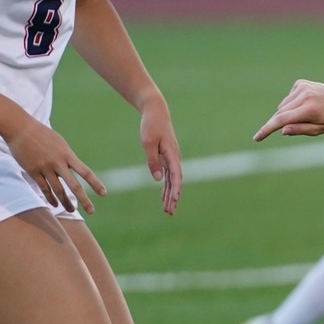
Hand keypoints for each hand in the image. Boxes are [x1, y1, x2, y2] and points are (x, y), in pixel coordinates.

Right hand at [7, 121, 104, 214]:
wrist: (20, 128)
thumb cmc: (42, 134)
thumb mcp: (60, 143)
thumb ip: (67, 157)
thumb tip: (72, 168)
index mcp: (67, 155)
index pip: (86, 172)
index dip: (96, 184)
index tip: (103, 193)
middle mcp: (58, 163)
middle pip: (74, 186)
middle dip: (84, 200)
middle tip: (91, 211)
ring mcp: (45, 168)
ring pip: (58, 190)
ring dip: (65, 202)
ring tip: (71, 210)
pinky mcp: (33, 171)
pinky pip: (43, 188)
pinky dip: (50, 197)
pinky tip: (54, 204)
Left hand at [138, 93, 181, 214]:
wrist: (156, 112)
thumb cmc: (151, 125)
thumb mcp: (148, 142)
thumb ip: (153, 161)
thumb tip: (158, 180)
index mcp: (172, 155)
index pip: (176, 176)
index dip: (175, 190)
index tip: (174, 201)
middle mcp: (174, 159)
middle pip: (176, 182)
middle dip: (173, 198)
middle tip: (169, 212)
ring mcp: (171, 159)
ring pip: (173, 181)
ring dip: (170, 195)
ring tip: (168, 210)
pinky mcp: (166, 158)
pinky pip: (168, 176)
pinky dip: (167, 187)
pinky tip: (164, 196)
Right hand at [255, 79, 323, 140]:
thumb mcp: (319, 129)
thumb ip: (300, 130)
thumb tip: (282, 130)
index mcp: (309, 109)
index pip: (282, 119)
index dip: (267, 129)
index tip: (257, 137)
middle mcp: (304, 96)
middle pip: (280, 113)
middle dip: (278, 122)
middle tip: (286, 129)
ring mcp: (302, 87)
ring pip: (283, 105)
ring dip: (287, 113)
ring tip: (304, 114)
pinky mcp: (300, 83)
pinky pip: (288, 98)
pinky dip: (292, 103)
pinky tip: (305, 104)